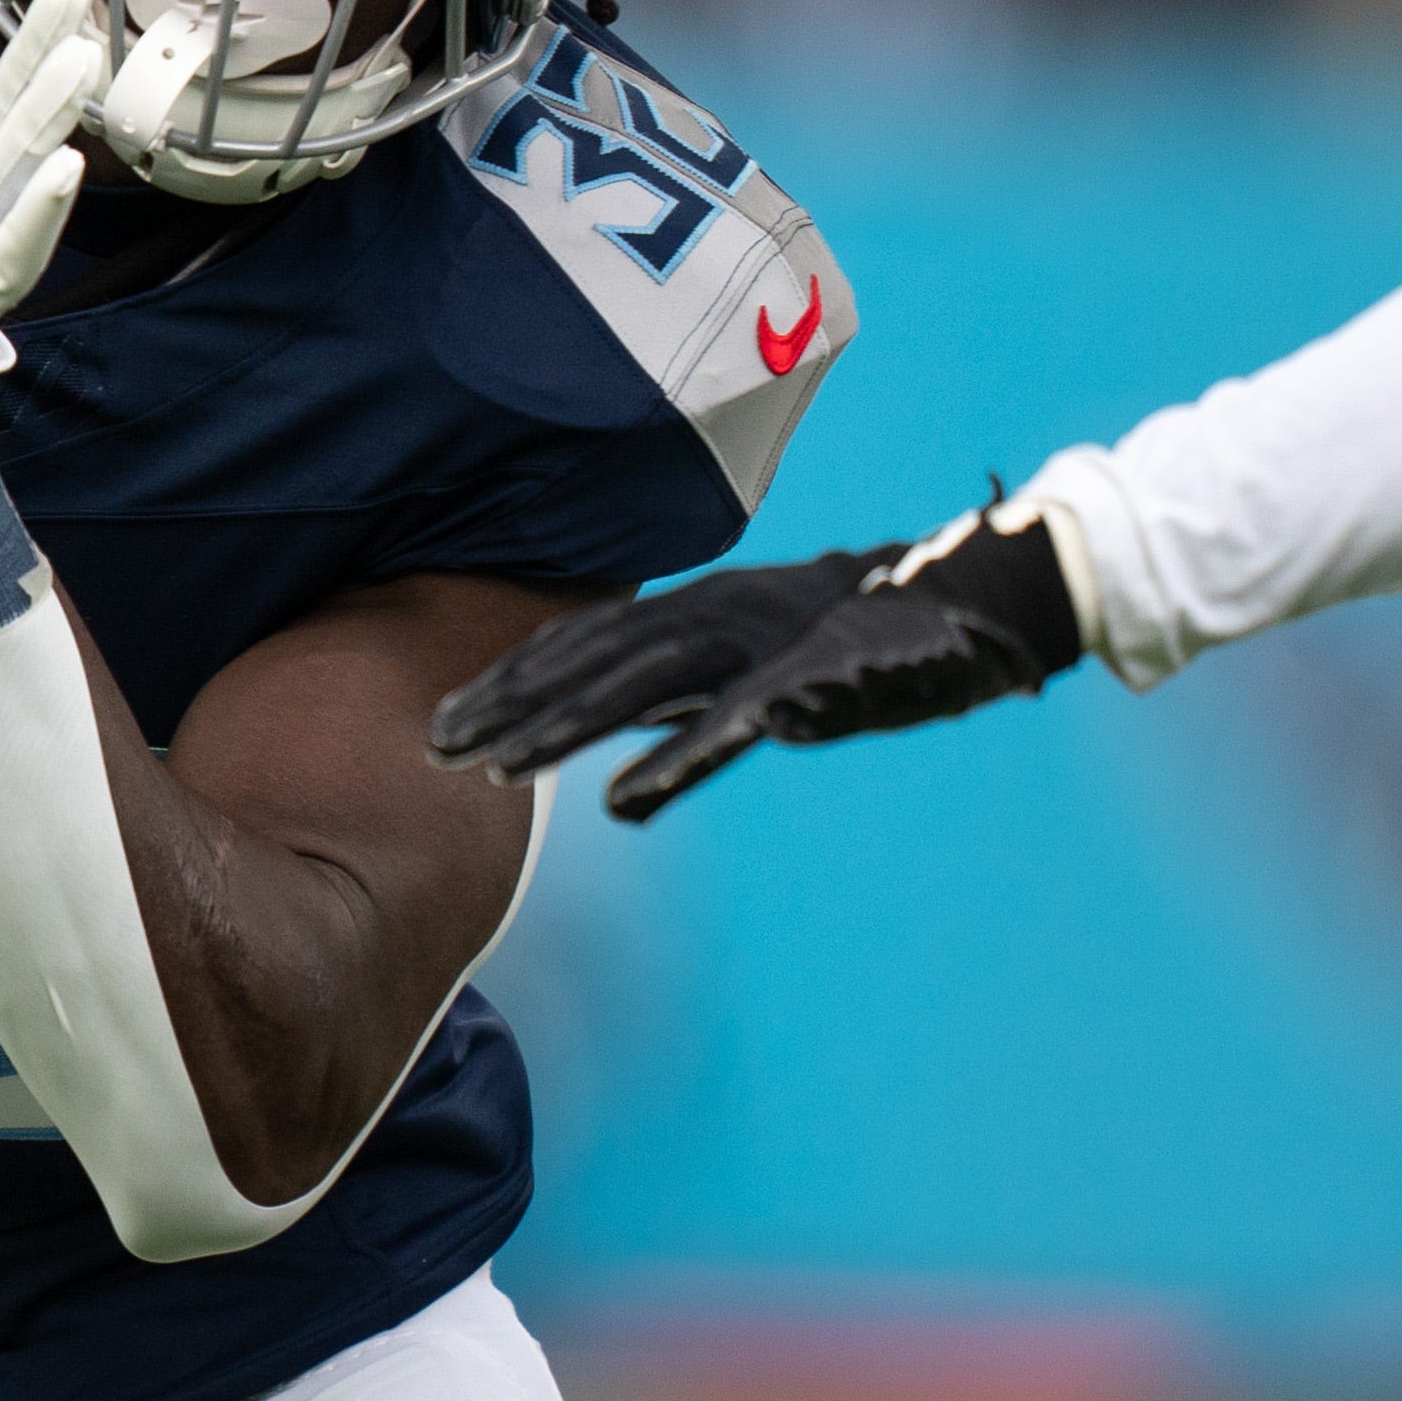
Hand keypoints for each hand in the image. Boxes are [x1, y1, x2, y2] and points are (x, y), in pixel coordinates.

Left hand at [429, 505, 1086, 821]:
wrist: (968, 600)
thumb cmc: (861, 639)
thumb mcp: (757, 669)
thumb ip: (689, 710)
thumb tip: (618, 776)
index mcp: (698, 611)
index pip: (582, 641)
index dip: (511, 678)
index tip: (445, 720)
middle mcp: (712, 616)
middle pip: (588, 661)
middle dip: (508, 704)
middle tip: (433, 749)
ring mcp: (755, 646)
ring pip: (638, 686)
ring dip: (563, 729)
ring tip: (498, 772)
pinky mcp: (806, 682)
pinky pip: (730, 726)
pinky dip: (676, 760)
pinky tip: (624, 800)